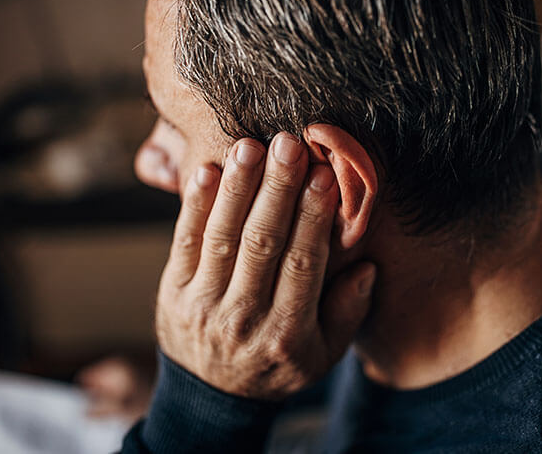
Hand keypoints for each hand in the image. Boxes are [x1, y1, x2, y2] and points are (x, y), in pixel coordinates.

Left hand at [155, 133, 375, 400]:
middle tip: (288, 144)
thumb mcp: (323, 356)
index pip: (303, 264)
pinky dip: (195, 205)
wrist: (211, 397)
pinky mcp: (174, 291)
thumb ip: (347, 314)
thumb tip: (366, 267)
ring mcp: (203, 304)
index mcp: (287, 333)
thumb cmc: (277, 367)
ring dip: (237, 188)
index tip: (324, 175)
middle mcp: (243, 318)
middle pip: (261, 244)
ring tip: (250, 145)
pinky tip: (209, 170)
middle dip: (276, 190)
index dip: (313, 217)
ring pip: (222, 237)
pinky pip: (184, 242)